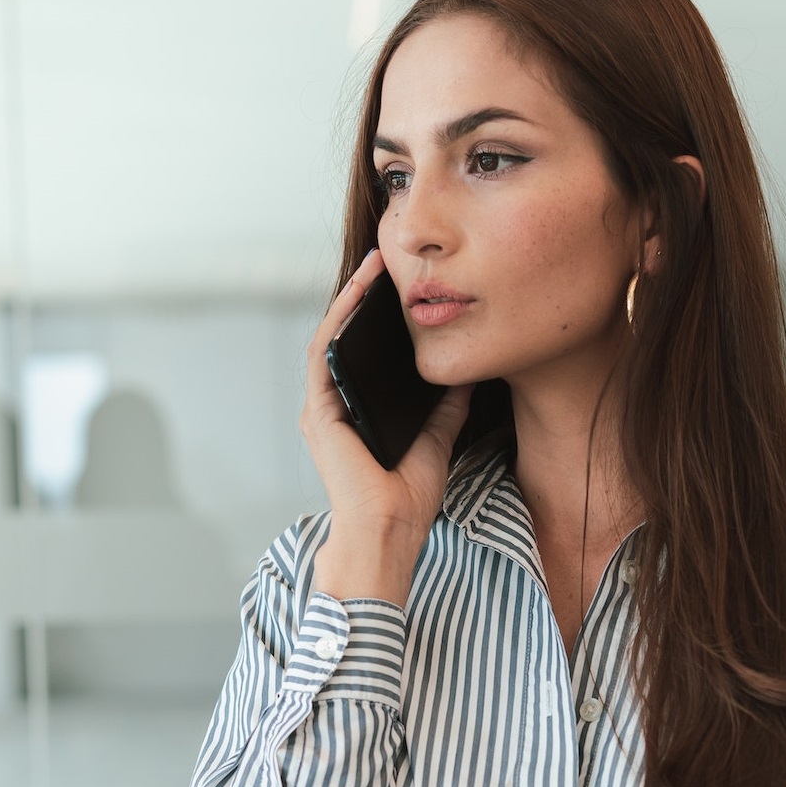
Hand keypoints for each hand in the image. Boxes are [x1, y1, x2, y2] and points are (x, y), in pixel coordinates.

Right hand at [300, 249, 471, 603]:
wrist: (391, 530)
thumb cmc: (410, 492)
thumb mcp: (439, 433)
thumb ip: (447, 400)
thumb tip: (467, 365)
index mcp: (360, 406)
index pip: (368, 349)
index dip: (381, 311)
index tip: (404, 281)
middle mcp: (335, 401)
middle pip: (349, 336)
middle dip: (365, 294)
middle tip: (386, 257)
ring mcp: (322, 405)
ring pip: (333, 337)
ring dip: (350, 298)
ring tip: (373, 265)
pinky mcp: (318, 411)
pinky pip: (325, 355)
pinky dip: (338, 322)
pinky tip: (357, 296)